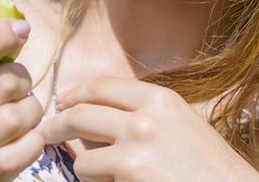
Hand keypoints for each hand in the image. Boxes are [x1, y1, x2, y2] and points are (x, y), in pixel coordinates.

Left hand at [42, 77, 258, 181]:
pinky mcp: (130, 179)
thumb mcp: (181, 125)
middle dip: (58, 125)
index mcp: (160, 99)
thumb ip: (142, 114)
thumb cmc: (210, 168)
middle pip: (80, 114)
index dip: (75, 94)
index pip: (101, 87)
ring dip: (85, 170)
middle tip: (48, 134)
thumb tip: (92, 111)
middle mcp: (145, 119)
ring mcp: (135, 151)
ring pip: (82, 159)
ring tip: (102, 177)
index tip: (62, 102)